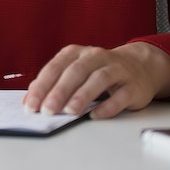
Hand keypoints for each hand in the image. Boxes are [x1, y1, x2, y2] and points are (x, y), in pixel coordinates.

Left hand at [20, 42, 169, 118]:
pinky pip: (121, 95)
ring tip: (70, 111)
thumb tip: (29, 101)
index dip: (42, 86)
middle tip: (48, 110)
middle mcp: (96, 57)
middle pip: (76, 72)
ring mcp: (117, 70)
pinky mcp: (133, 86)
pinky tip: (95, 115)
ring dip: (83, 95)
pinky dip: (108, 106)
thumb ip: (52, 85)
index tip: (31, 105)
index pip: (55, 67)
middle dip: (60, 91)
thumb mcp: (74, 73)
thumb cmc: (99, 72)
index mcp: (77, 53)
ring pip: (99, 79)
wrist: (139, 67)